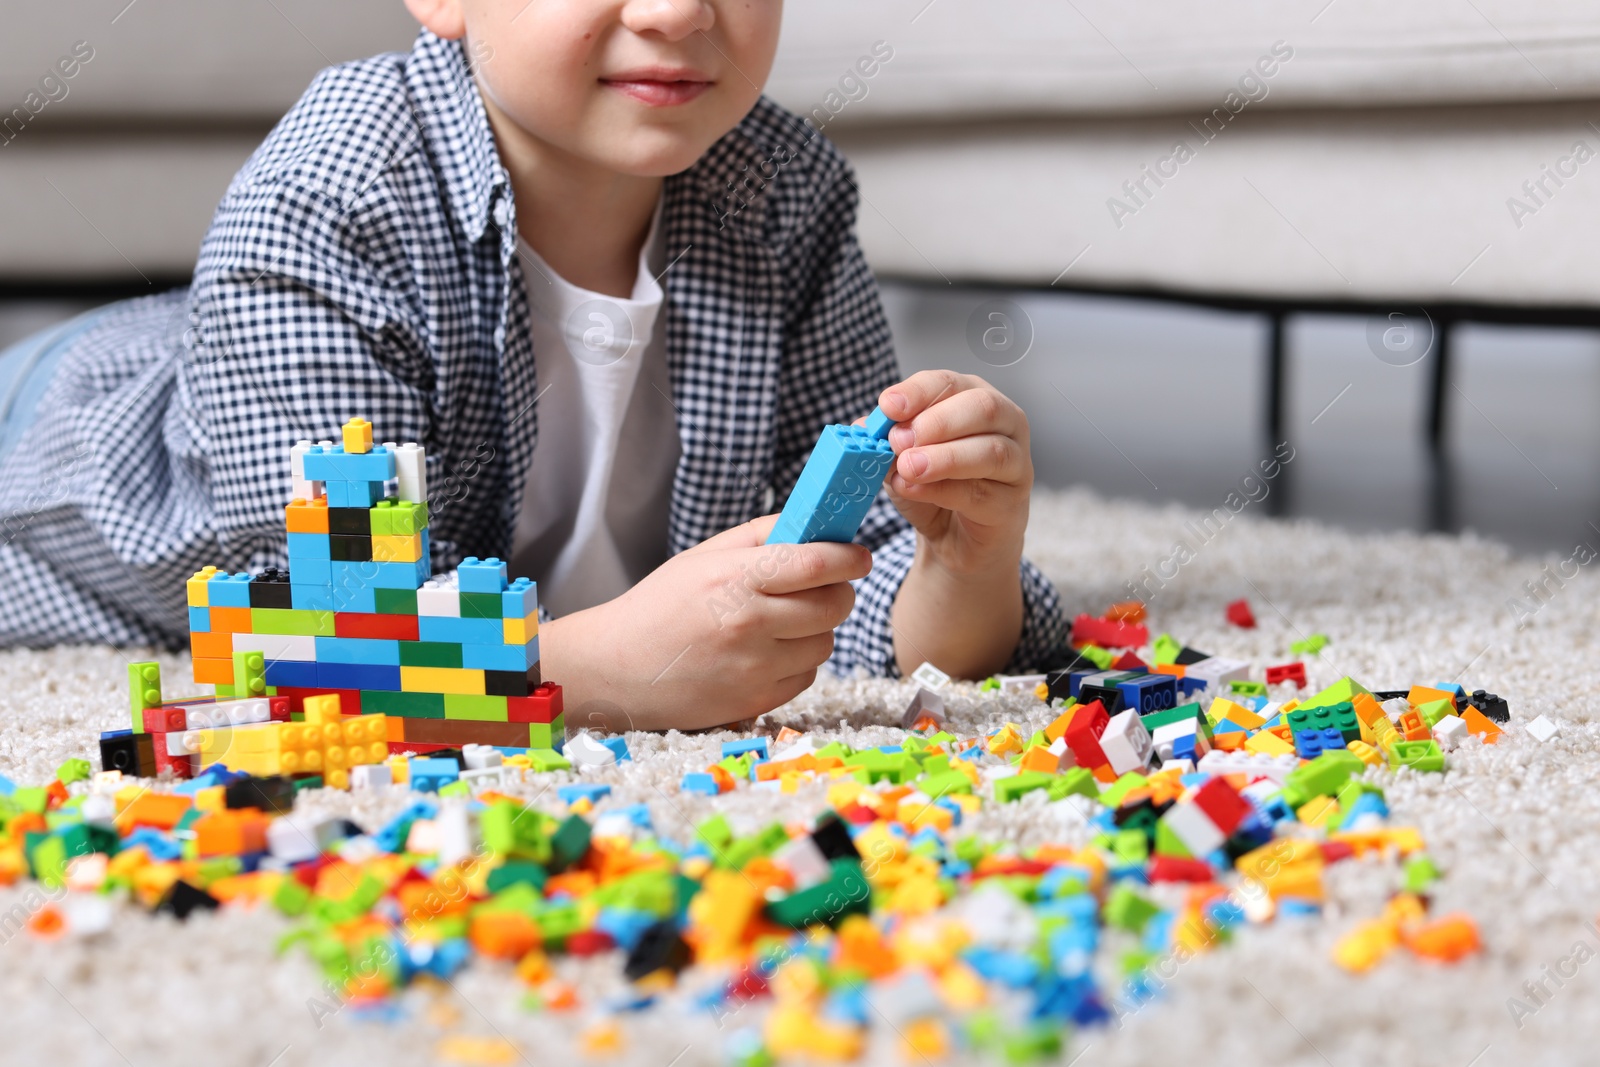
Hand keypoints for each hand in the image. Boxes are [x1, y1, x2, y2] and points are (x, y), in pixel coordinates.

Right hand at [538, 515, 870, 731]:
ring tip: (785, 622)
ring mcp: (753, 667)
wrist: (617, 668)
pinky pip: (807, 676)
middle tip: (828, 587)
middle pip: (833, 606)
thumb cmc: (663, 604)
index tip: (860, 557)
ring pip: (825, 643)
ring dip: (817, 630)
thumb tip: (817, 525)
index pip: (815, 564)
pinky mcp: (755, 700)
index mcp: (734, 577)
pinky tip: (769, 652)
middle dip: (840, 593)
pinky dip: (799, 662)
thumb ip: (762, 535)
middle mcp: (748, 623)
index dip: (849, 559)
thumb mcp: (705, 556)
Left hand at [871, 370, 1032, 575]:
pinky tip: (915, 489)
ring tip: (908, 466)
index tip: (888, 406)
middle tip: (899, 439)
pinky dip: (944, 490)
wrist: (954, 541)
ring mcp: (1016, 464)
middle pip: (983, 407)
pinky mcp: (1012, 504)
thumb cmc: (933, 488)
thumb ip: (885, 442)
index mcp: (972, 399)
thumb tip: (863, 426)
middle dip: (938, 421)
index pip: (950, 382)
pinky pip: (982, 492)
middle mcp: (1004, 424)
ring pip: (991, 451)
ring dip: (944, 457)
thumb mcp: (899, 459)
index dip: (918, 392)